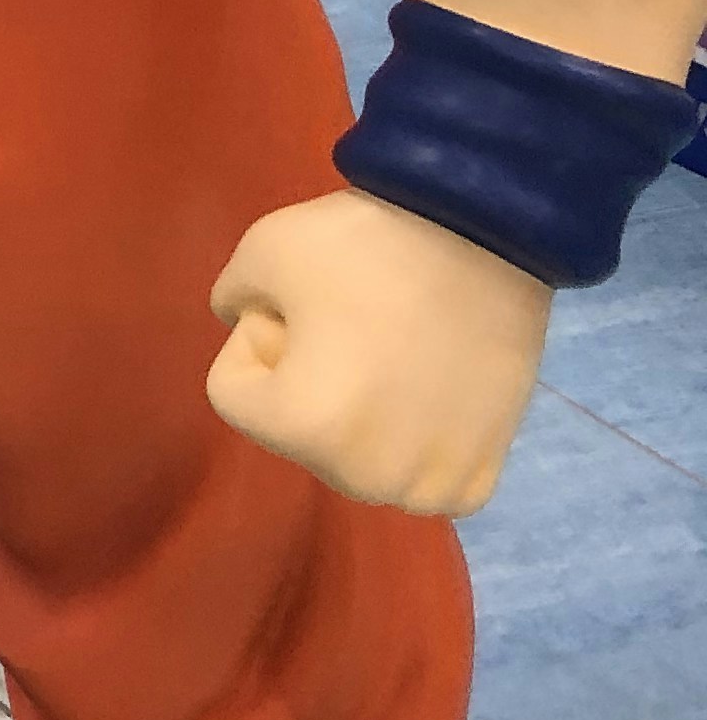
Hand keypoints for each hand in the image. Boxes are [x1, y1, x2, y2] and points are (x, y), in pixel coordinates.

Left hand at [207, 186, 550, 516]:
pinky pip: (412, 476)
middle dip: (305, 382)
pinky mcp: (479, 479)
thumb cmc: (366, 244)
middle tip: (352, 326)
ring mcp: (429, 485)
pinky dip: (411, 440)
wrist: (489, 235)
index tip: (305, 305)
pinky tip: (428, 386)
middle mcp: (368, 476)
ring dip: (357, 414)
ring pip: (351, 458)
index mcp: (305, 427)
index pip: (232, 394)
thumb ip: (230, 302)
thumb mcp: (260, 253)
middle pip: (295, 433)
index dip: (258, 337)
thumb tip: (238, 323)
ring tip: (392, 351)